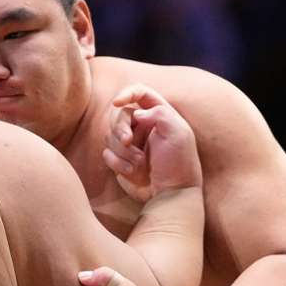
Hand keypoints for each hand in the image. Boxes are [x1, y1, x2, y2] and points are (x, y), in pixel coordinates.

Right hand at [102, 84, 201, 201]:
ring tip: (140, 164)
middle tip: (128, 141)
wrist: (172, 193)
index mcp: (159, 113)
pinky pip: (107, 154)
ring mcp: (130, 143)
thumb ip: (159, 114)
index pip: (139, 92)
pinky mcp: (120, 159)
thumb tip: (136, 112)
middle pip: (118, 114)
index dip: (126, 93)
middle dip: (119, 128)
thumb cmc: (179, 162)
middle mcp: (142, 125)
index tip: (117, 103)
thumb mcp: (178, 134)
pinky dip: (118, 163)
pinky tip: (134, 173)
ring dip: (123, 151)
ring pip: (109, 135)